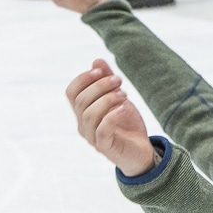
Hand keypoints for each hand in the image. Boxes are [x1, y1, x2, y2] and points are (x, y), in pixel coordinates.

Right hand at [66, 59, 156, 176]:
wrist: (141, 151)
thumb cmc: (127, 124)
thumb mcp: (119, 98)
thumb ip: (108, 81)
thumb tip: (96, 60)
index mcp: (83, 112)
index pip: (71, 92)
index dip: (83, 78)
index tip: (101, 71)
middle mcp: (84, 124)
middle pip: (81, 100)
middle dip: (100, 86)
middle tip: (120, 81)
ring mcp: (92, 137)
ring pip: (89, 114)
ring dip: (107, 99)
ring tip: (124, 95)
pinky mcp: (106, 147)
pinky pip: (101, 130)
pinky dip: (112, 116)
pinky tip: (124, 108)